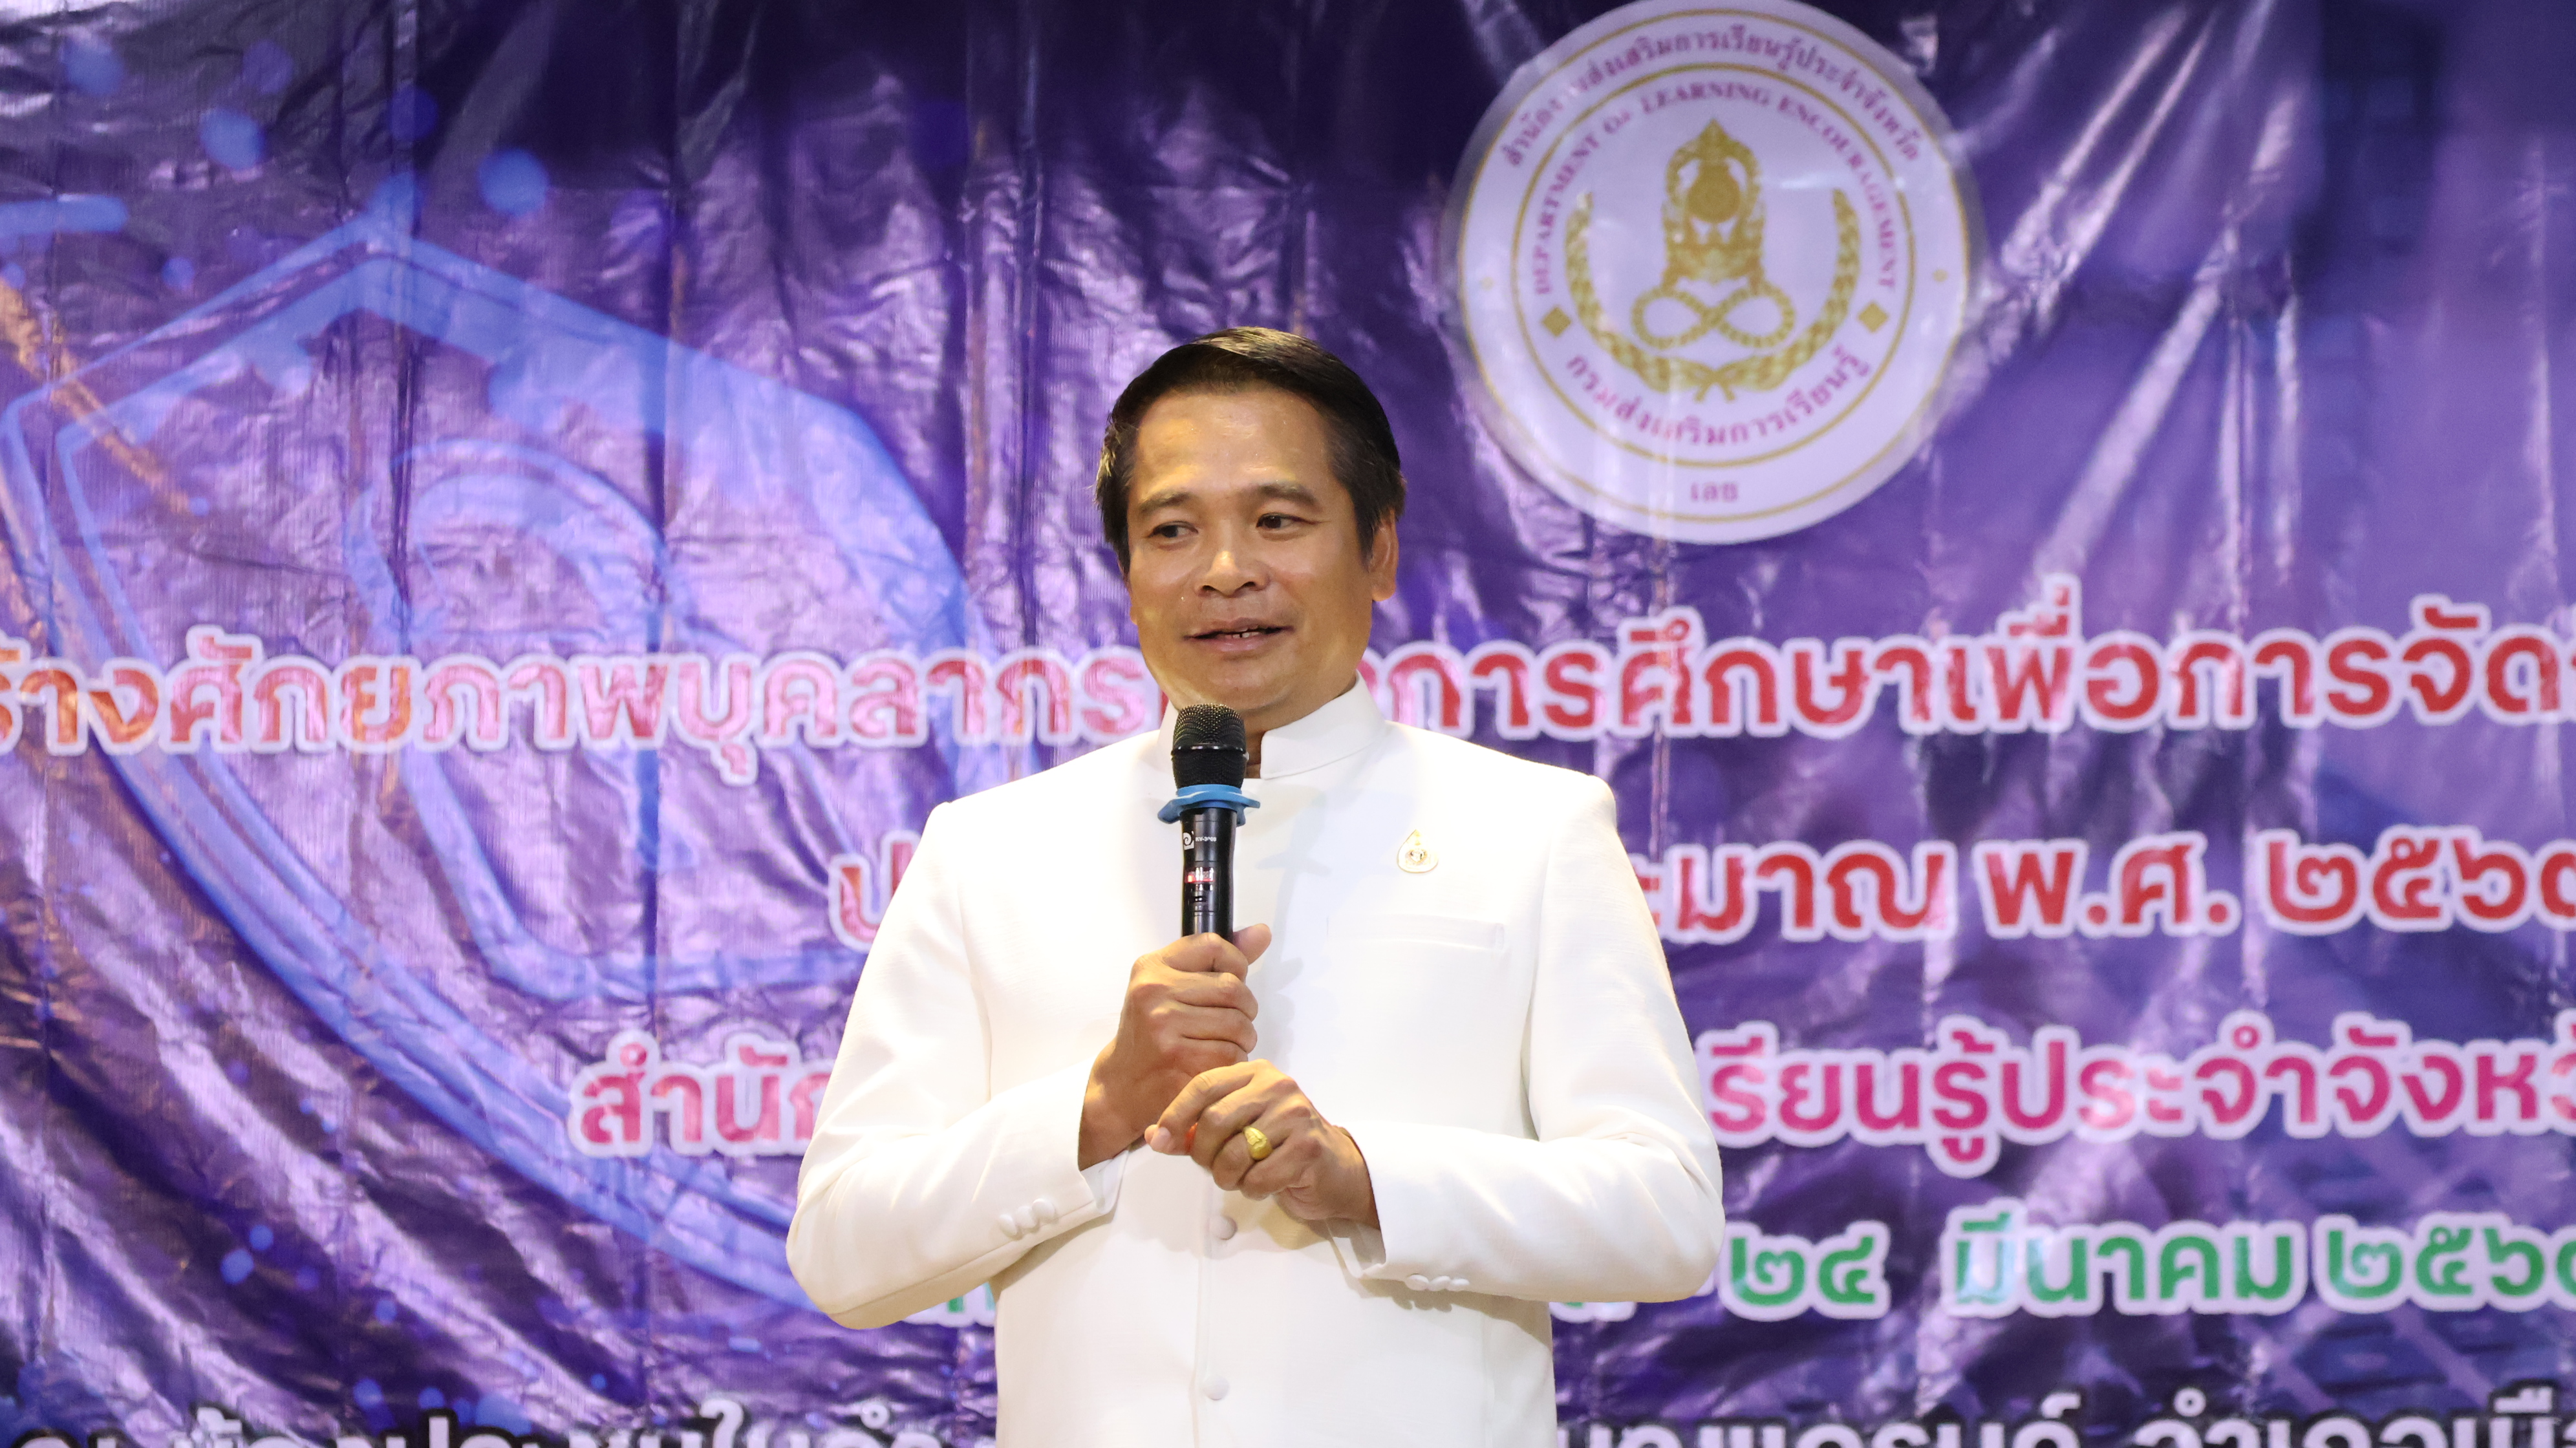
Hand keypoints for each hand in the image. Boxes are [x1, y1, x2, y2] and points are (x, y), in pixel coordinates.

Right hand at [1078, 925, 1270, 1167]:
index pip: (1213, 945)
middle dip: (1245, 1009)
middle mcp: (1155, 991)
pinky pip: (1231, 1054)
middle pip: (1233, 988)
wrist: (1122, 1082)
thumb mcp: (1173, 985)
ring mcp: (1165, 1025)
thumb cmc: (1152, 1031)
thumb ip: (1218, 960)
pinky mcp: (1178, 1059)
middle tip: (1234, 1022)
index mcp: (1153, 967)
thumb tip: (1262, 932)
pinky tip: (1218, 1063)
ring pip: (1238, 1023)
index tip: (1232, 980)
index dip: (1235, 963)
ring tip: (1227, 1043)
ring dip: (1243, 1038)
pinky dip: (1234, 1061)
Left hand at [1147, 1060, 1378, 1227]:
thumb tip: (1155, 1137)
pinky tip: (1265, 1183)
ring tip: (1240, 1177)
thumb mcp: (1232, 1133)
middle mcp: (1277, 1085)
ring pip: (1234, 1153)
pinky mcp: (1309, 1146)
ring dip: (1228, 1177)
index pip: (1203, 1085)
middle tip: (1213, 1169)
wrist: (1334, 1170)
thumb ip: (1193, 1133)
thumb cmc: (1277, 1148)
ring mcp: (1296, 1113)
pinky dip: (1252, 1189)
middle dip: (1203, 1155)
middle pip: (1214, 1120)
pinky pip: (1259, 1177)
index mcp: (1255, 1073)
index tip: (1162, 1141)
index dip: (1176, 1115)